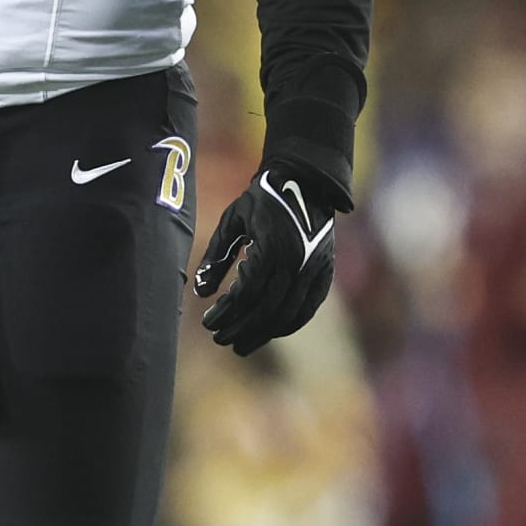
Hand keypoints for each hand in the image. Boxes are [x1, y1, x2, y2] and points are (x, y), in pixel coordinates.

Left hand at [194, 168, 334, 356]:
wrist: (306, 181)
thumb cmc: (262, 199)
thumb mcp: (232, 221)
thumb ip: (216, 256)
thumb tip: (201, 292)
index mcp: (271, 247)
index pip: (245, 293)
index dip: (225, 313)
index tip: (208, 323)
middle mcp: (295, 262)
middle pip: (265, 310)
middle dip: (239, 329)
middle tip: (219, 339)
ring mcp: (314, 269)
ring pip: (287, 315)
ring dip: (261, 334)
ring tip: (240, 344)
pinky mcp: (324, 273)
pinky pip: (307, 309)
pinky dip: (288, 325)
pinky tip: (269, 332)